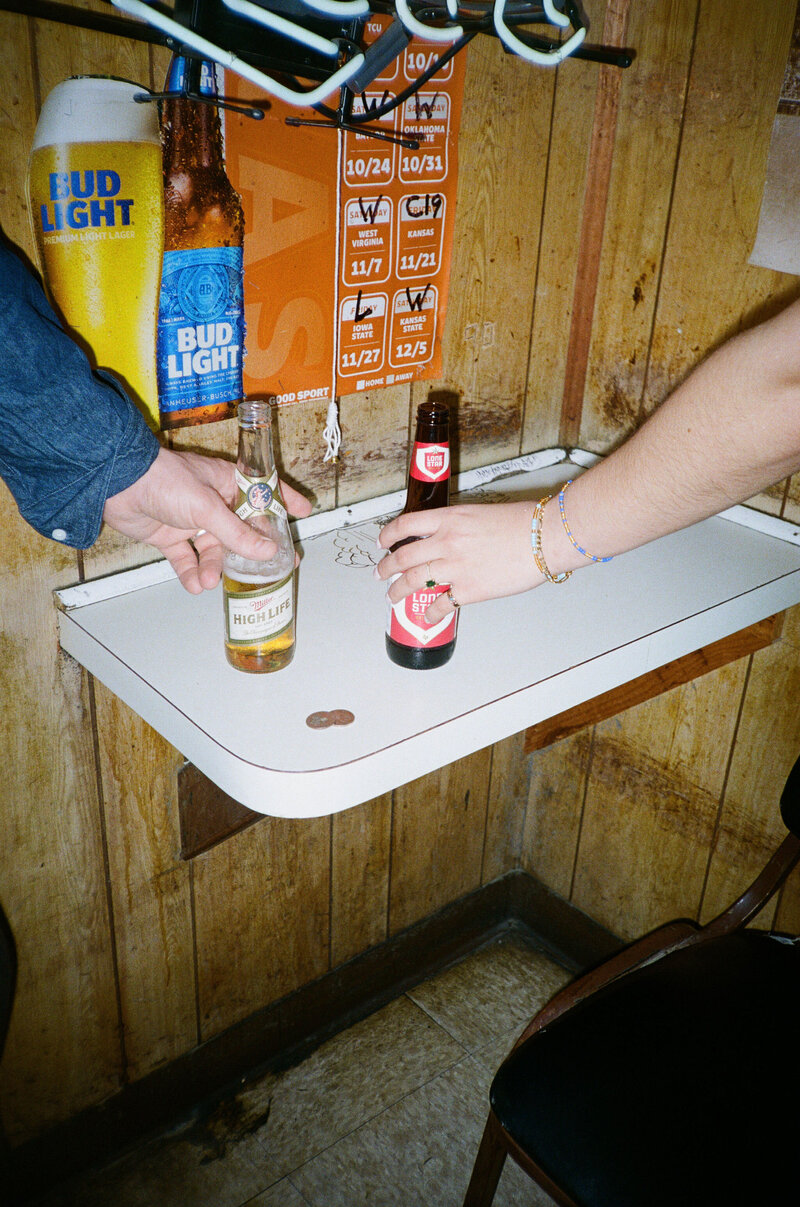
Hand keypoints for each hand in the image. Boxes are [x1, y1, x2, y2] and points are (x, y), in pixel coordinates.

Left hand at [103, 448, 311, 593]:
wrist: (117, 484)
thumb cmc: (165, 481)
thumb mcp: (207, 508)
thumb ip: (237, 533)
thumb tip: (268, 551)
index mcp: (225, 482)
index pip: (262, 491)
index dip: (284, 502)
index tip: (304, 513)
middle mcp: (212, 501)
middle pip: (241, 530)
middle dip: (253, 553)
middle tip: (271, 571)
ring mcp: (190, 520)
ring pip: (213, 550)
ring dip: (213, 568)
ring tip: (209, 581)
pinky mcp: (170, 536)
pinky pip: (187, 559)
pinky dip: (191, 572)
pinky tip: (194, 585)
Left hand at [376, 501, 543, 623]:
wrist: (544, 538)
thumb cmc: (523, 523)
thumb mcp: (481, 513)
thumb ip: (459, 525)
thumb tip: (448, 539)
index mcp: (449, 519)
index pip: (405, 524)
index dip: (388, 535)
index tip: (382, 542)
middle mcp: (446, 542)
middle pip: (403, 556)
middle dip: (386, 567)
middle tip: (379, 573)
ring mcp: (455, 567)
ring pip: (413, 581)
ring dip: (397, 591)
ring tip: (391, 596)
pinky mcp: (469, 590)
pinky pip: (441, 604)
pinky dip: (431, 613)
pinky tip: (427, 617)